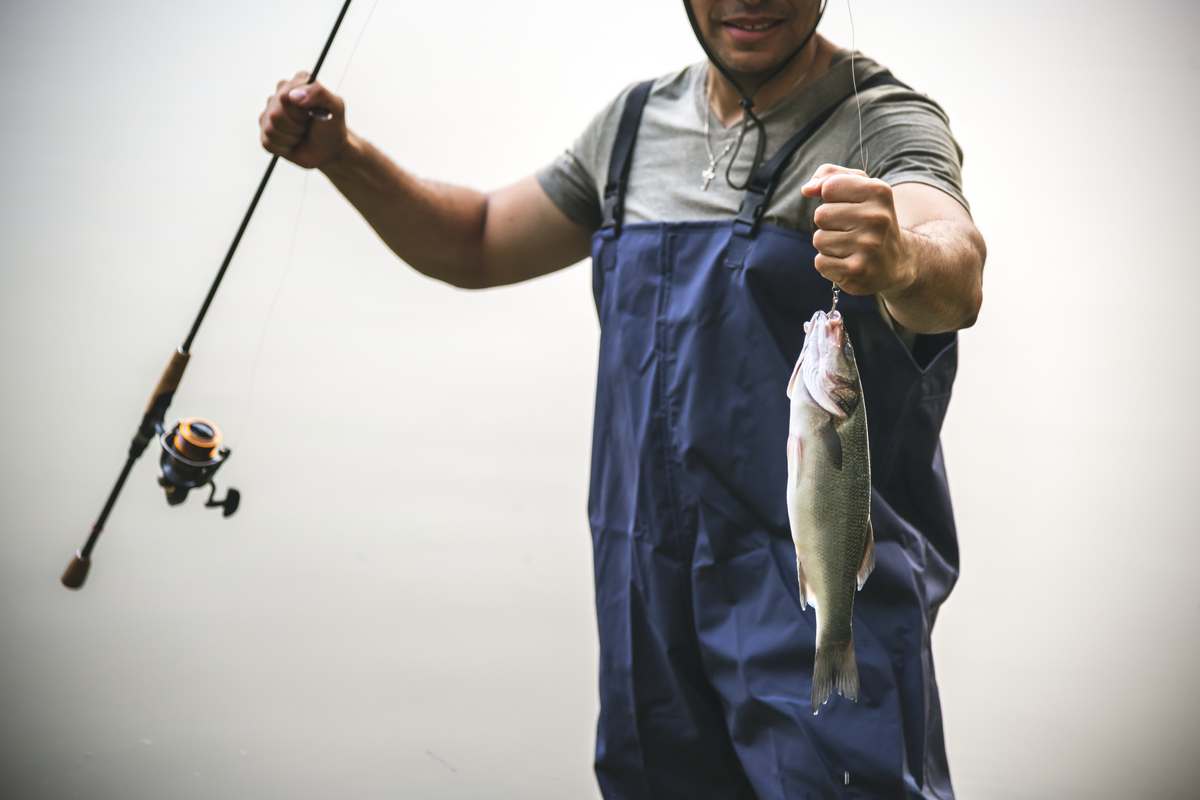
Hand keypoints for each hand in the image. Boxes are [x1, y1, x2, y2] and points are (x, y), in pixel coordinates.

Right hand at [259, 72, 348, 168]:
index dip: (300, 111)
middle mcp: (280, 93)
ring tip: (302, 133)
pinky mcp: (265, 131)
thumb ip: (318, 93)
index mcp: (296, 82)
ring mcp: (270, 112)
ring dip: (291, 137)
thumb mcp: (335, 106)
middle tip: (308, 125)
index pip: (285, 96)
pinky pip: (268, 143)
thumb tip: (292, 96)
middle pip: (275, 114)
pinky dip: (284, 148)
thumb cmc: (332, 126)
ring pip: (270, 129)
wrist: (330, 150)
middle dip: (296, 126)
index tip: (312, 114)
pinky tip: (294, 143)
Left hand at [800, 163, 914, 295]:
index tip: (849, 206)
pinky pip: (820, 262)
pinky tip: (849, 263)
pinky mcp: (858, 271)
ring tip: (851, 247)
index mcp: (878, 192)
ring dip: (829, 245)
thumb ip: (831, 176)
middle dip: (828, 224)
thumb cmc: (870, 219)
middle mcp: (877, 218)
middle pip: (820, 215)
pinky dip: (829, 264)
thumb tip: (807, 189)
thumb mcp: (860, 189)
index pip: (829, 187)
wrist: (897, 262)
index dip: (831, 198)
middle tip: (851, 230)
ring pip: (819, 240)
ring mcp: (868, 246)